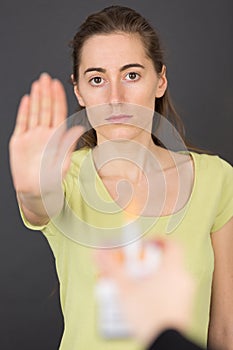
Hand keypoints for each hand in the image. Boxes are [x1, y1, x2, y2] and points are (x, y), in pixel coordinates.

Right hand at [9, 73, 82, 196]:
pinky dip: (24, 112)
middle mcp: (44, 134)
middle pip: (45, 109)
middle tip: (46, 77)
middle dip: (46, 93)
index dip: (58, 99)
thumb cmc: (52, 180)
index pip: (58, 113)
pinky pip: (22, 123)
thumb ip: (68, 145)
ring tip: (37, 84)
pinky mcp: (19, 142)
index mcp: (56, 137)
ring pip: (34, 113)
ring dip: (35, 98)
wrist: (36, 192)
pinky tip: (26, 100)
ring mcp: (32, 136)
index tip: (58, 84)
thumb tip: (78, 128)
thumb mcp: (63, 163)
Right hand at [94, 240, 194, 346]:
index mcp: (172, 268)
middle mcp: (182, 279)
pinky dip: (160, 289)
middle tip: (135, 268)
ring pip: (170, 276)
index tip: (145, 244)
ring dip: (154, 277)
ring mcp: (185, 294)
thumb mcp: (125, 288)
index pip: (171, 244)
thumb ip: (111, 267)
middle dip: (149, 262)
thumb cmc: (150, 317)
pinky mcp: (184, 307)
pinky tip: (145, 299)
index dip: (157, 240)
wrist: (165, 343)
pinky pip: (173, 290)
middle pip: (167, 260)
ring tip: (137, 285)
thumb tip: (100, 254)